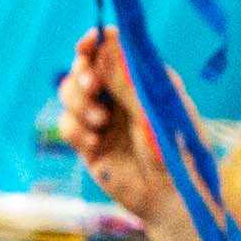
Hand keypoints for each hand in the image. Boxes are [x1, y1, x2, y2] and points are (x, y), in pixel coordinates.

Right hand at [54, 28, 163, 215]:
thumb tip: (105, 44)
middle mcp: (119, 94)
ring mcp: (102, 118)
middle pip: (84, 67)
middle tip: (93, 86)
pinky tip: (95, 142)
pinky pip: (66, 125)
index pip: (112, 49)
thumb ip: (127, 81)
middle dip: (82, 73)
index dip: (96, 42)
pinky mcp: (88, 143)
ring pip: (69, 93)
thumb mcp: (152, 111)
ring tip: (101, 122)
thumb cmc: (174, 152)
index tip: (88, 43)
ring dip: (79, 103)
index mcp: (141, 79)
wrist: (169, 197)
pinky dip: (76, 130)